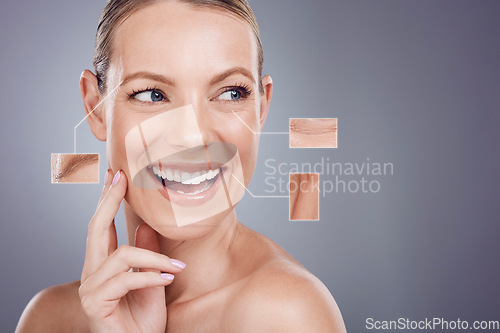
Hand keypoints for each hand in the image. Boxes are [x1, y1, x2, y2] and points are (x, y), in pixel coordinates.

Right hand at [78, 170, 185, 332]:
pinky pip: (126, 279)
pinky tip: (169, 280)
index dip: (106, 199)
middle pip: (96, 228)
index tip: (115, 174)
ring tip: (176, 269)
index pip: (101, 226)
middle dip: (108, 200)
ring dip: (154, 259)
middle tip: (121, 177)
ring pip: (122, 256)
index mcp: (102, 264)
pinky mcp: (95, 302)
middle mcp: (91, 272)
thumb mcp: (152, 280)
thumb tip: (145, 223)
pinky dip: (151, 277)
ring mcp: (89, 288)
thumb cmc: (142, 319)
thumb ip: (147, 253)